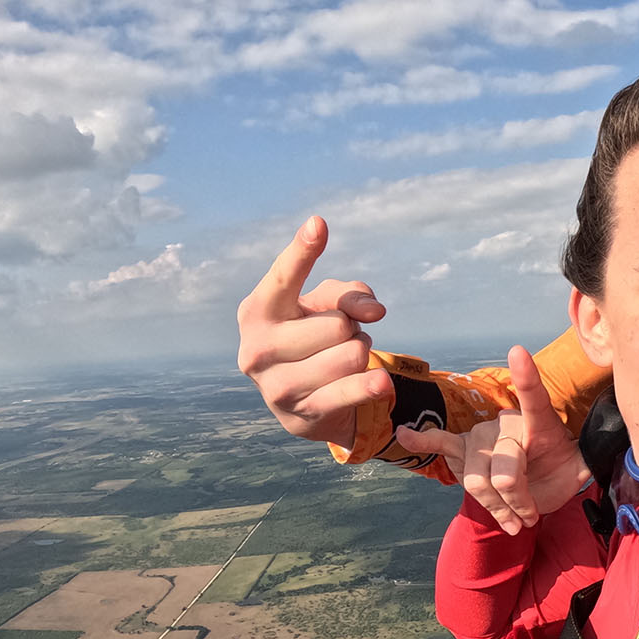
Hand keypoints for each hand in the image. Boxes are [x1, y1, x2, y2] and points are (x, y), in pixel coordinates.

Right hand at [236, 216, 390, 449]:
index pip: (283, 277)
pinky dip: (370, 385)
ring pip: (350, 355)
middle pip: (338, 324)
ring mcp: (275, 385)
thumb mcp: (326, 305)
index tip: (319, 224)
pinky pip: (349, 392)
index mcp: (257, 311)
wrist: (300, 399)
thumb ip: (350, 294)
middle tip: (340, 336)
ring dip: (360, 352)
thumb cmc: (311, 335)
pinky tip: (381, 383)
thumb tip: (374, 310)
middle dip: (351, 327)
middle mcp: (256, 348)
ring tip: (344, 357)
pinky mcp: (301, 414)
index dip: (303, 251)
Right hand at [396, 345, 589, 534]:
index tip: (518, 352)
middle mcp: (507, 424)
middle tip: (530, 516)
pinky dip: (423, 439)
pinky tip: (405, 434)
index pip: (534, 399)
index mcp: (540, 424)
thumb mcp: (577, 469)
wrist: (537, 488)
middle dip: (518, 501)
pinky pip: (442, 444)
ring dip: (497, 508)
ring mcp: (483, 436)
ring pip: (477, 481)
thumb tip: (597, 457)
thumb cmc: (560, 472)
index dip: (526, 378)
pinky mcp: (464, 451)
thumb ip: (580, 463)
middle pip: (503, 470)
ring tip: (512, 518)